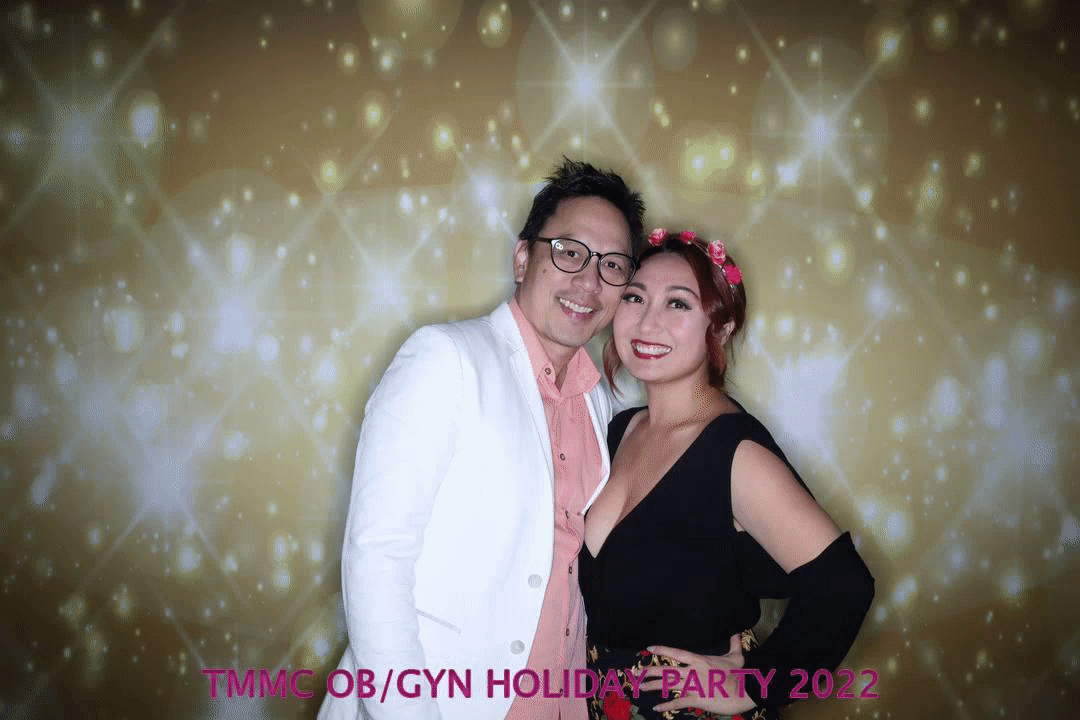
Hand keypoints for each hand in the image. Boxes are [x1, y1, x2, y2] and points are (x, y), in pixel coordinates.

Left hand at [639, 634, 757, 715]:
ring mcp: (694, 685)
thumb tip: (736, 632)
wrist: (746, 690)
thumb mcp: (736, 656)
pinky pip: (679, 703)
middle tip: (636, 672)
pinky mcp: (697, 699)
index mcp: (699, 660)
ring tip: (640, 687)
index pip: (677, 653)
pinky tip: (657, 708)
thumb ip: (734, 643)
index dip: (662, 650)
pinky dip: (667, 706)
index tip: (649, 649)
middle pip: (667, 670)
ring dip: (653, 686)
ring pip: (669, 685)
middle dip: (650, 671)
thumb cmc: (741, 673)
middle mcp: (693, 671)